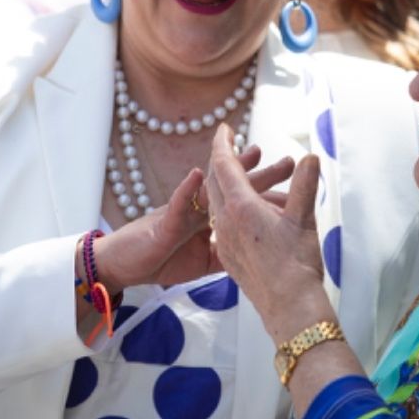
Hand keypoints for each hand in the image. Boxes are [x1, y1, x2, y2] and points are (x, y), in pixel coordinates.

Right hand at [96, 148, 293, 292]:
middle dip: (261, 175)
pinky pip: (177, 204)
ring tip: (252, 151)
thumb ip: (226, 251)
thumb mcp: (204, 261)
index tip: (293, 187)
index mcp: (212, 221)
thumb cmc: (161, 260)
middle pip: (235, 189)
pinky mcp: (165, 222)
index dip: (266, 194)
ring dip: (231, 169)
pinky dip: (188, 190)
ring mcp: (183, 213)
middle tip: (288, 162)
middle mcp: (201, 211)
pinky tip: (199, 175)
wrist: (125, 266)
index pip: (243, 204)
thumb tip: (251, 252)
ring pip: (212, 188)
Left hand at [206, 126, 328, 339]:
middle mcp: (226, 222)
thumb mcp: (304, 219)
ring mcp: (224, 241)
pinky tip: (244, 213)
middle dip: (225, 161)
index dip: (223, 143)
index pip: (223, 164)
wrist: (288, 308)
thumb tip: (311, 156)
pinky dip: (231, 209)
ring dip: (229, 186)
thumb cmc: (297, 264)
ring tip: (247, 178)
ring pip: (218, 203)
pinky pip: (222, 224)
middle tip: (235, 147)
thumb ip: (305, 185)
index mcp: (240, 206)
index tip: (225, 127)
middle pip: (215, 182)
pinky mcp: (228, 257)